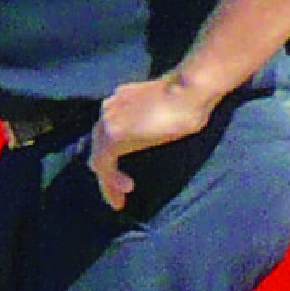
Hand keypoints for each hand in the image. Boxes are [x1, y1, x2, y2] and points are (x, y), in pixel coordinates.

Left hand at [87, 73, 213, 210]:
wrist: (188, 90)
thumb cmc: (189, 97)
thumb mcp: (165, 108)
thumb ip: (150, 117)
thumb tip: (154, 128)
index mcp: (120, 100)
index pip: (108, 130)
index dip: (113, 151)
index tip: (125, 168)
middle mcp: (109, 109)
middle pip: (99, 145)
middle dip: (107, 169)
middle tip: (118, 192)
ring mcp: (108, 122)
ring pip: (100, 157)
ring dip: (108, 181)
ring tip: (119, 200)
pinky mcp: (113, 137)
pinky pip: (104, 165)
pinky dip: (111, 181)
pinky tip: (127, 190)